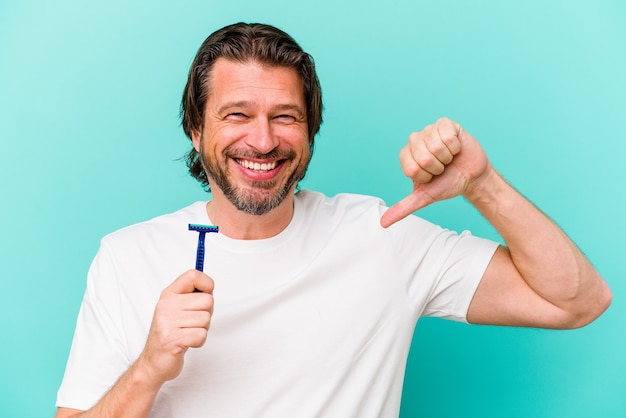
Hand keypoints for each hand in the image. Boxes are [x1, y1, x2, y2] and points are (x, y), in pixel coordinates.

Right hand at [136, 269, 214, 383]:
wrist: (153, 362)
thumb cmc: (171, 334)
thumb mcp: (177, 309)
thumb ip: (192, 296)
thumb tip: (210, 287)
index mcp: (168, 294)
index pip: (192, 275)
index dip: (206, 284)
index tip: (205, 294)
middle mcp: (166, 305)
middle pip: (207, 300)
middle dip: (206, 314)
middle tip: (192, 323)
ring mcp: (167, 322)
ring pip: (206, 319)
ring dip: (201, 329)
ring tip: (187, 333)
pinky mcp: (172, 339)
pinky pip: (201, 335)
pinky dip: (198, 342)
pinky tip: (186, 343)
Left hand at [380, 117, 491, 227]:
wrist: (471, 177)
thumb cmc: (447, 184)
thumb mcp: (424, 197)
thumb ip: (403, 208)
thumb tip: (383, 223)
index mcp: (406, 156)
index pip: (412, 168)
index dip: (426, 176)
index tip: (432, 176)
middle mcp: (414, 140)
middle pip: (423, 157)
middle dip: (438, 167)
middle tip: (442, 167)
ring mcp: (429, 130)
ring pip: (436, 145)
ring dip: (447, 157)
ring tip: (449, 158)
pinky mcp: (445, 124)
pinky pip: (447, 135)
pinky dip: (455, 146)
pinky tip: (455, 148)